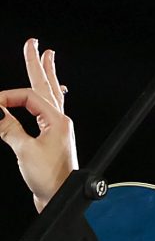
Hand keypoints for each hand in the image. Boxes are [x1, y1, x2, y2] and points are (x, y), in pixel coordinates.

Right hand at [0, 38, 78, 211]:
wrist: (59, 196)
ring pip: (51, 93)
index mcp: (57, 119)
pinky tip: (56, 88)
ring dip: (47, 74)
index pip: (29, 97)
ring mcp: (58, 126)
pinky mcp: (52, 136)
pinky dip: (48, 94)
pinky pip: (49, 108)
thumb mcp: (25, 152)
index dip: (7, 98)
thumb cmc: (48, 177)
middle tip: (34, 43)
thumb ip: (10, 130)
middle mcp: (60, 119)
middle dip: (38, 64)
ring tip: (47, 55)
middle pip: (47, 85)